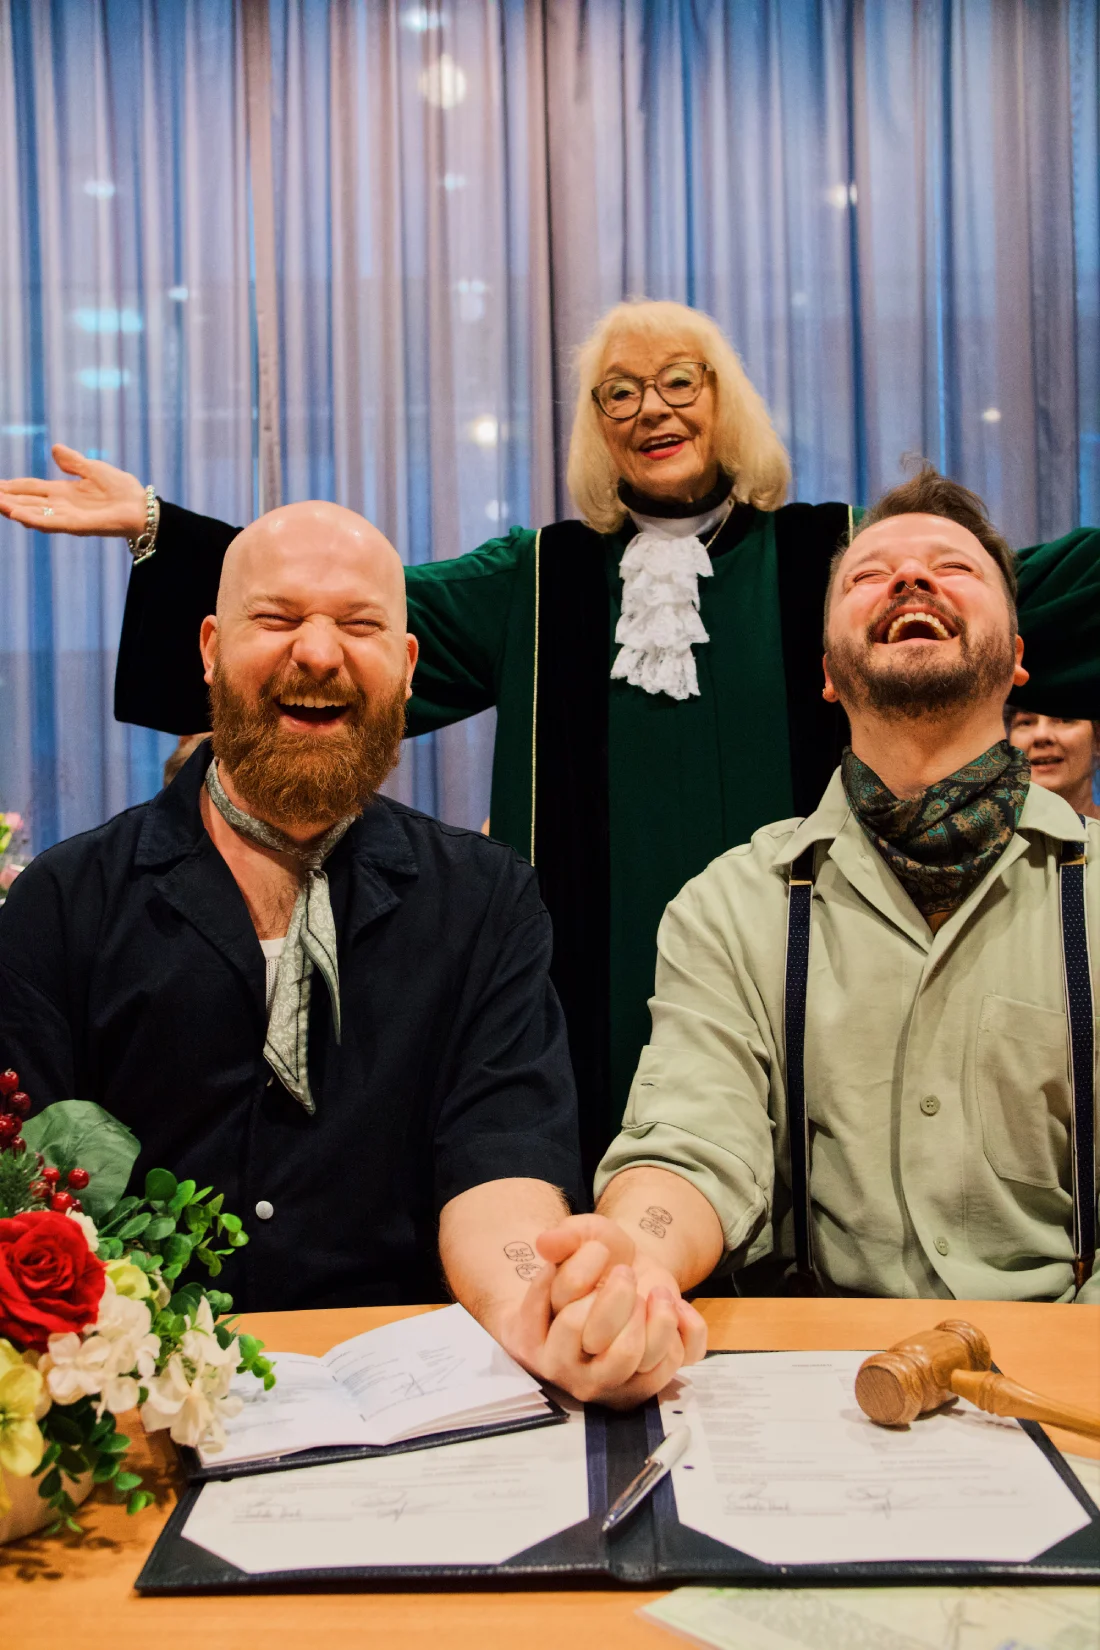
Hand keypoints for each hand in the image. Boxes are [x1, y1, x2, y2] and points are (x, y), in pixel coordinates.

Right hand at [0, 444, 146, 537]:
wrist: (142, 508)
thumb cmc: (122, 490)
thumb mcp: (93, 469)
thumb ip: (73, 462)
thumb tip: (55, 449)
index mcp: (62, 493)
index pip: (30, 488)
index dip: (11, 486)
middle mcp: (60, 506)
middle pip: (25, 501)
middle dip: (4, 498)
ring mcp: (67, 517)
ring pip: (32, 514)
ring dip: (12, 508)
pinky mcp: (76, 526)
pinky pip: (50, 523)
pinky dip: (32, 519)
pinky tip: (16, 513)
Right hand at [497, 1215, 706, 1409]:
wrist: (628, 1275)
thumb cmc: (597, 1262)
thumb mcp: (581, 1238)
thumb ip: (563, 1238)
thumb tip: (545, 1243)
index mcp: (539, 1342)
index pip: (569, 1320)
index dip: (587, 1274)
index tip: (598, 1251)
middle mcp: (571, 1372)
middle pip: (605, 1344)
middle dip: (622, 1295)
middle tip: (625, 1274)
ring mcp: (611, 1384)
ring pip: (641, 1355)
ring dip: (658, 1313)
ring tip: (656, 1292)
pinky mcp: (651, 1383)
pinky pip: (677, 1359)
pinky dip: (688, 1327)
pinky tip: (678, 1308)